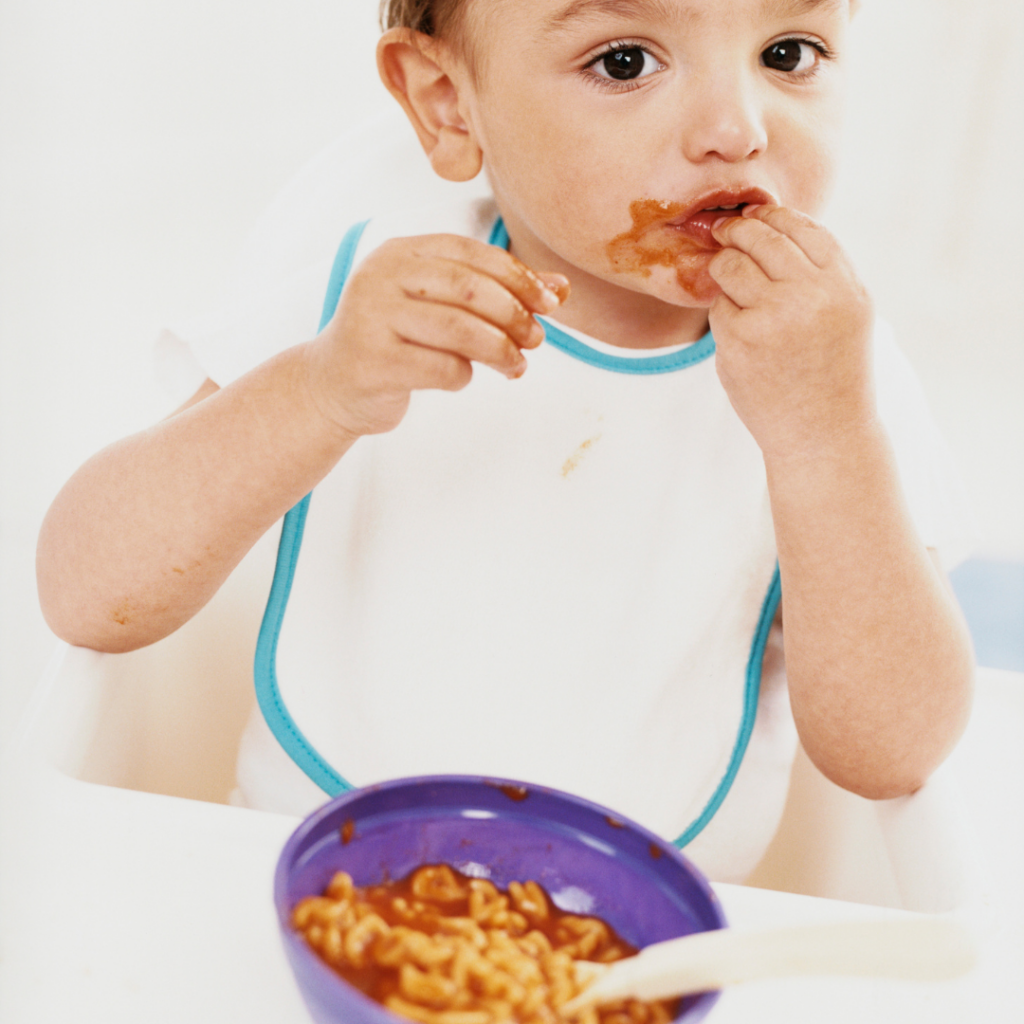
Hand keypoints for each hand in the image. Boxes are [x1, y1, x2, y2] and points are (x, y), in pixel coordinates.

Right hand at [305, 234, 568, 438]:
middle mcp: (380, 276)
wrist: (332, 387)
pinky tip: (460, 378)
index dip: (518, 276)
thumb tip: (561, 289)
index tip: (551, 302)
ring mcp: (371, 317)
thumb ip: (495, 293)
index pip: (470, 253)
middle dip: (514, 315)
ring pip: (459, 329)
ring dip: (500, 350)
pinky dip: (463, 376)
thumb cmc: (396, 343)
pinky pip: (440, 368)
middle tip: (536, 340)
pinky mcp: (373, 362)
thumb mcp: (440, 308)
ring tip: (516, 366)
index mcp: (399, 253)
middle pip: (470, 289)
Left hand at [707, 205, 873, 461]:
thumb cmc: (834, 375)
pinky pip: (718, 309)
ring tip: (731, 286)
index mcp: (844, 287)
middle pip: (761, 239)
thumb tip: (775, 226)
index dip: (775, 215)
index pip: (803, 228)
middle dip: (738, 232)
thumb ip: (821, 272)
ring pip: (731, 268)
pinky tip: (741, 338)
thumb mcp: (849, 315)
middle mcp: (811, 296)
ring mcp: (773, 317)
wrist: (822, 435)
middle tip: (724, 232)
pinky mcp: (740, 340)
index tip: (757, 215)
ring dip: (724, 271)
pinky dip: (723, 316)